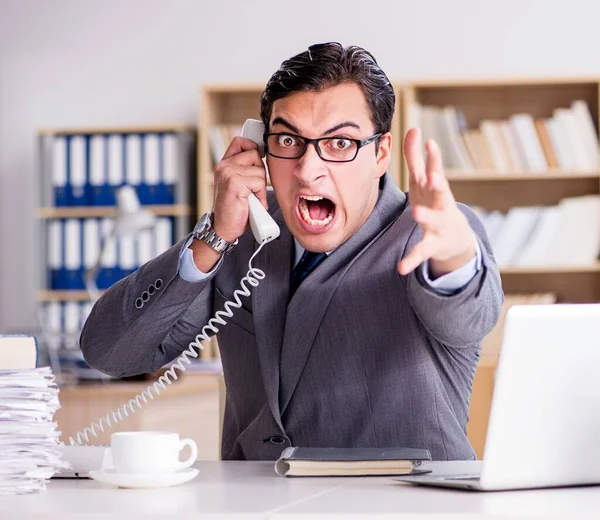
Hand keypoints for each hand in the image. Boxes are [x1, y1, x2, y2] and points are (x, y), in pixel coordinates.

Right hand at [211, 136, 268, 242]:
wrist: (223, 228)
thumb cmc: (233, 209)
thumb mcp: (236, 184)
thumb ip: (244, 170)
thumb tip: (262, 156)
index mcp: (223, 164)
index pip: (240, 142)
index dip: (253, 147)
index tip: (258, 160)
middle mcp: (224, 166)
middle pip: (255, 154)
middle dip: (260, 172)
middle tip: (253, 188)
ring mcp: (228, 173)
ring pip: (260, 170)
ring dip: (261, 187)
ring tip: (252, 198)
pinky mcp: (235, 183)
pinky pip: (259, 182)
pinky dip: (260, 195)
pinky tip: (252, 202)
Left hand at [397, 128, 475, 277]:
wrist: (456, 239)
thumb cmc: (435, 202)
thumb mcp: (424, 181)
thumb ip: (416, 157)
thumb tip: (412, 128)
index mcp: (437, 189)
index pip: (435, 170)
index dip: (433, 157)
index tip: (429, 142)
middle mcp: (442, 205)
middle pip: (441, 192)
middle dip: (438, 183)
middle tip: (434, 176)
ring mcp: (439, 225)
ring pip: (433, 221)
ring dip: (426, 216)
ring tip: (416, 212)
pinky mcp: (432, 245)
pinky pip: (421, 252)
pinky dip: (411, 260)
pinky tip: (401, 268)